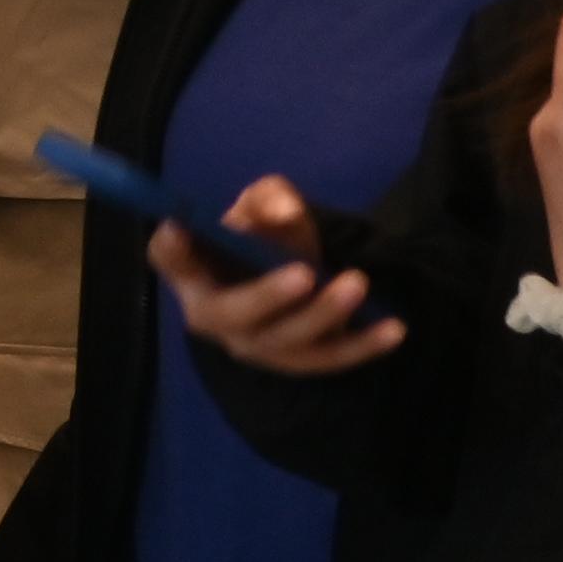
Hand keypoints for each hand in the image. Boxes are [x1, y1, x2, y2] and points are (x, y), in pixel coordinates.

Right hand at [153, 176, 401, 376]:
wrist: (291, 282)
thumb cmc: (264, 239)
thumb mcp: (263, 207)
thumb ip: (269, 200)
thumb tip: (281, 210)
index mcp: (194, 273)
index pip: (169, 260)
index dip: (170, 248)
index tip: (179, 227)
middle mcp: (216, 316)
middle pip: (232, 313)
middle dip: (267, 296)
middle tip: (303, 274)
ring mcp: (259, 345)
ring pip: (287, 340)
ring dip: (324, 315)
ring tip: (357, 282)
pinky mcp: (300, 361)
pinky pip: (331, 358)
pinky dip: (363, 344)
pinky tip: (393, 328)